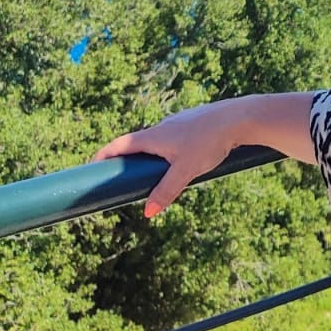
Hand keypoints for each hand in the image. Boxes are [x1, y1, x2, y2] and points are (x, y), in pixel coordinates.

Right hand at [93, 103, 237, 217]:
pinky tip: (183, 161)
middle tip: (121, 179)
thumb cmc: (210, 141)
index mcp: (154, 135)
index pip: (119, 145)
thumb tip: (147, 213)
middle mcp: (164, 126)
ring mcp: (180, 123)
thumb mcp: (186, 171)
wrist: (240, 118)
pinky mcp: (195, 123)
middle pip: (137, 143)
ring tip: (154, 175)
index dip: (103, 156)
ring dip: (151, 156)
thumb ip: (166, 191)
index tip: (90, 167)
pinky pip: (175, 138)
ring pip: (159, 141)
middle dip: (127, 161)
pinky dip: (170, 151)